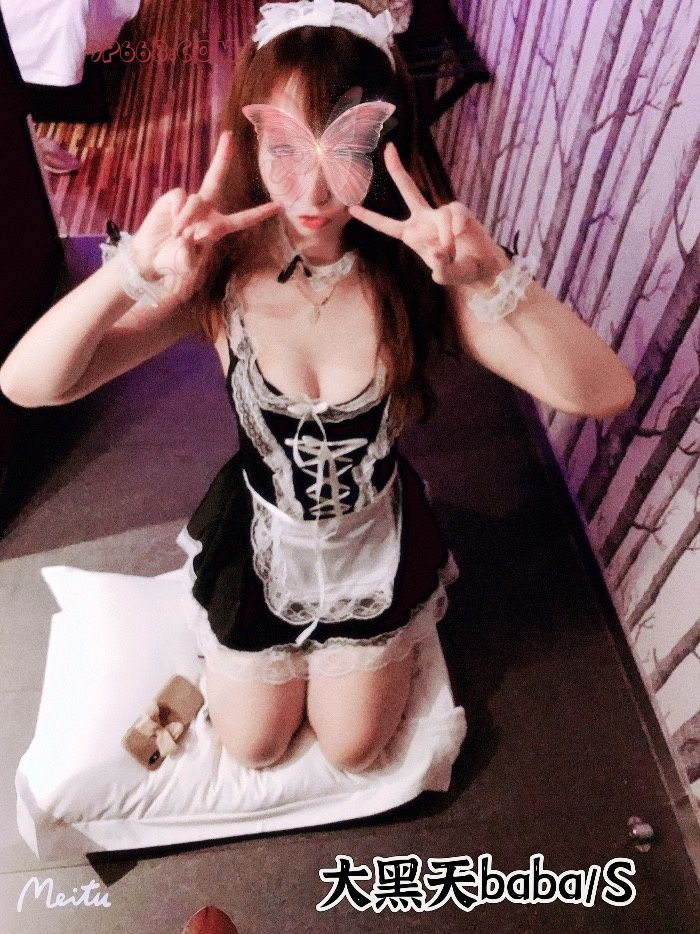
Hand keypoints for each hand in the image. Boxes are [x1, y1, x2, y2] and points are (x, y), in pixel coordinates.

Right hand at [130, 131, 283, 305]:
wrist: (150, 256)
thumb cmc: (172, 261)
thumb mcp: (185, 263)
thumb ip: (189, 254)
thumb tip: (190, 237)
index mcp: (218, 227)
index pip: (243, 219)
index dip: (260, 213)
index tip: (280, 206)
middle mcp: (206, 211)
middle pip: (216, 179)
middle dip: (222, 157)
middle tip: (228, 135)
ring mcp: (189, 203)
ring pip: (195, 200)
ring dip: (188, 217)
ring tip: (178, 234)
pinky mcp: (172, 199)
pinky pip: (180, 197)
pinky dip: (178, 210)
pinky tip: (172, 223)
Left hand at [347, 141, 509, 286]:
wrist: (484, 266)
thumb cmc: (461, 270)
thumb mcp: (446, 276)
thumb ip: (441, 271)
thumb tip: (440, 253)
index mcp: (413, 235)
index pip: (388, 226)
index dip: (371, 218)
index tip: (351, 209)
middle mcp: (424, 219)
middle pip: (409, 191)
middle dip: (398, 170)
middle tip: (388, 148)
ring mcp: (442, 213)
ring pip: (440, 217)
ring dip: (445, 239)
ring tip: (451, 253)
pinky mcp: (459, 211)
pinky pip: (454, 215)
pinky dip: (454, 229)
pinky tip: (459, 236)